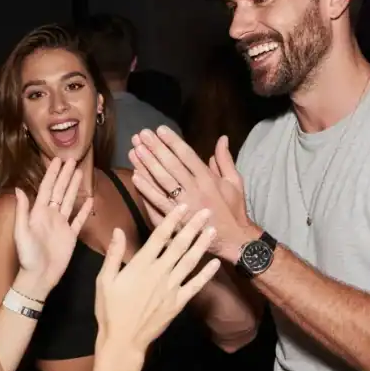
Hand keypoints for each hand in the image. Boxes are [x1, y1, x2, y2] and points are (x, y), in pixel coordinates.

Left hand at [13, 158, 92, 296]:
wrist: (39, 277)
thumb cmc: (27, 256)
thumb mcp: (21, 232)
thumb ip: (22, 210)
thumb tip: (18, 188)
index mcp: (39, 213)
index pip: (47, 188)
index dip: (52, 174)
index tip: (57, 160)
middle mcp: (51, 216)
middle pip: (60, 191)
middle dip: (65, 175)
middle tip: (72, 160)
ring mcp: (62, 225)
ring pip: (69, 201)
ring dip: (74, 187)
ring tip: (80, 173)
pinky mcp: (71, 236)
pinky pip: (79, 220)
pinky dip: (84, 210)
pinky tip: (89, 200)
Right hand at [94, 204, 220, 354]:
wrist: (123, 340)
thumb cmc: (110, 310)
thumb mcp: (104, 280)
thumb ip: (113, 254)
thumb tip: (117, 230)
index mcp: (140, 265)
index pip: (159, 236)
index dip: (172, 220)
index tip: (182, 206)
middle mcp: (159, 273)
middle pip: (180, 245)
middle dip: (193, 226)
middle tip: (206, 211)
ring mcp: (171, 288)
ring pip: (190, 261)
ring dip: (202, 244)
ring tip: (212, 230)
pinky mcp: (178, 302)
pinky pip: (196, 285)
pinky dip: (206, 273)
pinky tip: (215, 263)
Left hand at [129, 128, 253, 261]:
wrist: (233, 240)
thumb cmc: (233, 210)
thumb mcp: (234, 182)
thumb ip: (225, 160)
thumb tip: (222, 138)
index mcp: (208, 179)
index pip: (187, 156)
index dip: (173, 142)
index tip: (160, 129)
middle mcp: (195, 190)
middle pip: (172, 166)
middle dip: (156, 148)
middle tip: (142, 135)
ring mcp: (184, 206)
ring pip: (162, 182)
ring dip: (147, 165)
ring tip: (135, 150)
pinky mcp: (176, 221)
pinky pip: (158, 204)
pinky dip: (147, 190)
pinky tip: (136, 177)